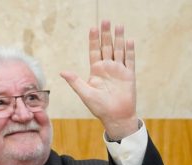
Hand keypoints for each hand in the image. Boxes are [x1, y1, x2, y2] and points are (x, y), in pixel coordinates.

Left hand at [60, 20, 137, 140]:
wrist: (115, 117)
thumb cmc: (99, 107)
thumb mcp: (85, 93)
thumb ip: (75, 81)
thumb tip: (62, 72)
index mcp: (96, 71)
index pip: (94, 51)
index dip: (93, 40)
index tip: (93, 28)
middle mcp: (107, 68)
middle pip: (107, 47)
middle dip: (106, 34)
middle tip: (105, 20)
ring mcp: (119, 71)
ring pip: (119, 50)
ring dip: (118, 38)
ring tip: (118, 26)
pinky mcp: (129, 75)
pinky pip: (130, 60)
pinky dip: (129, 51)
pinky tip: (129, 41)